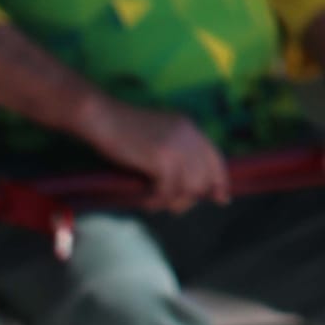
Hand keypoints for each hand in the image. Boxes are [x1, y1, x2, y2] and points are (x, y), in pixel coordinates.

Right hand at [92, 102, 228, 210]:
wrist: (103, 119)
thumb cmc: (121, 132)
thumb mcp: (157, 138)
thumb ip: (175, 154)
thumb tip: (190, 184)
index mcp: (189, 128)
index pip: (215, 158)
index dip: (220, 181)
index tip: (221, 199)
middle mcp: (189, 135)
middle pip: (204, 178)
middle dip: (190, 197)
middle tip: (172, 206)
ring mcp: (177, 146)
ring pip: (189, 188)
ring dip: (172, 201)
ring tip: (155, 202)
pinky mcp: (163, 158)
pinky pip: (168, 191)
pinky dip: (157, 200)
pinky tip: (146, 200)